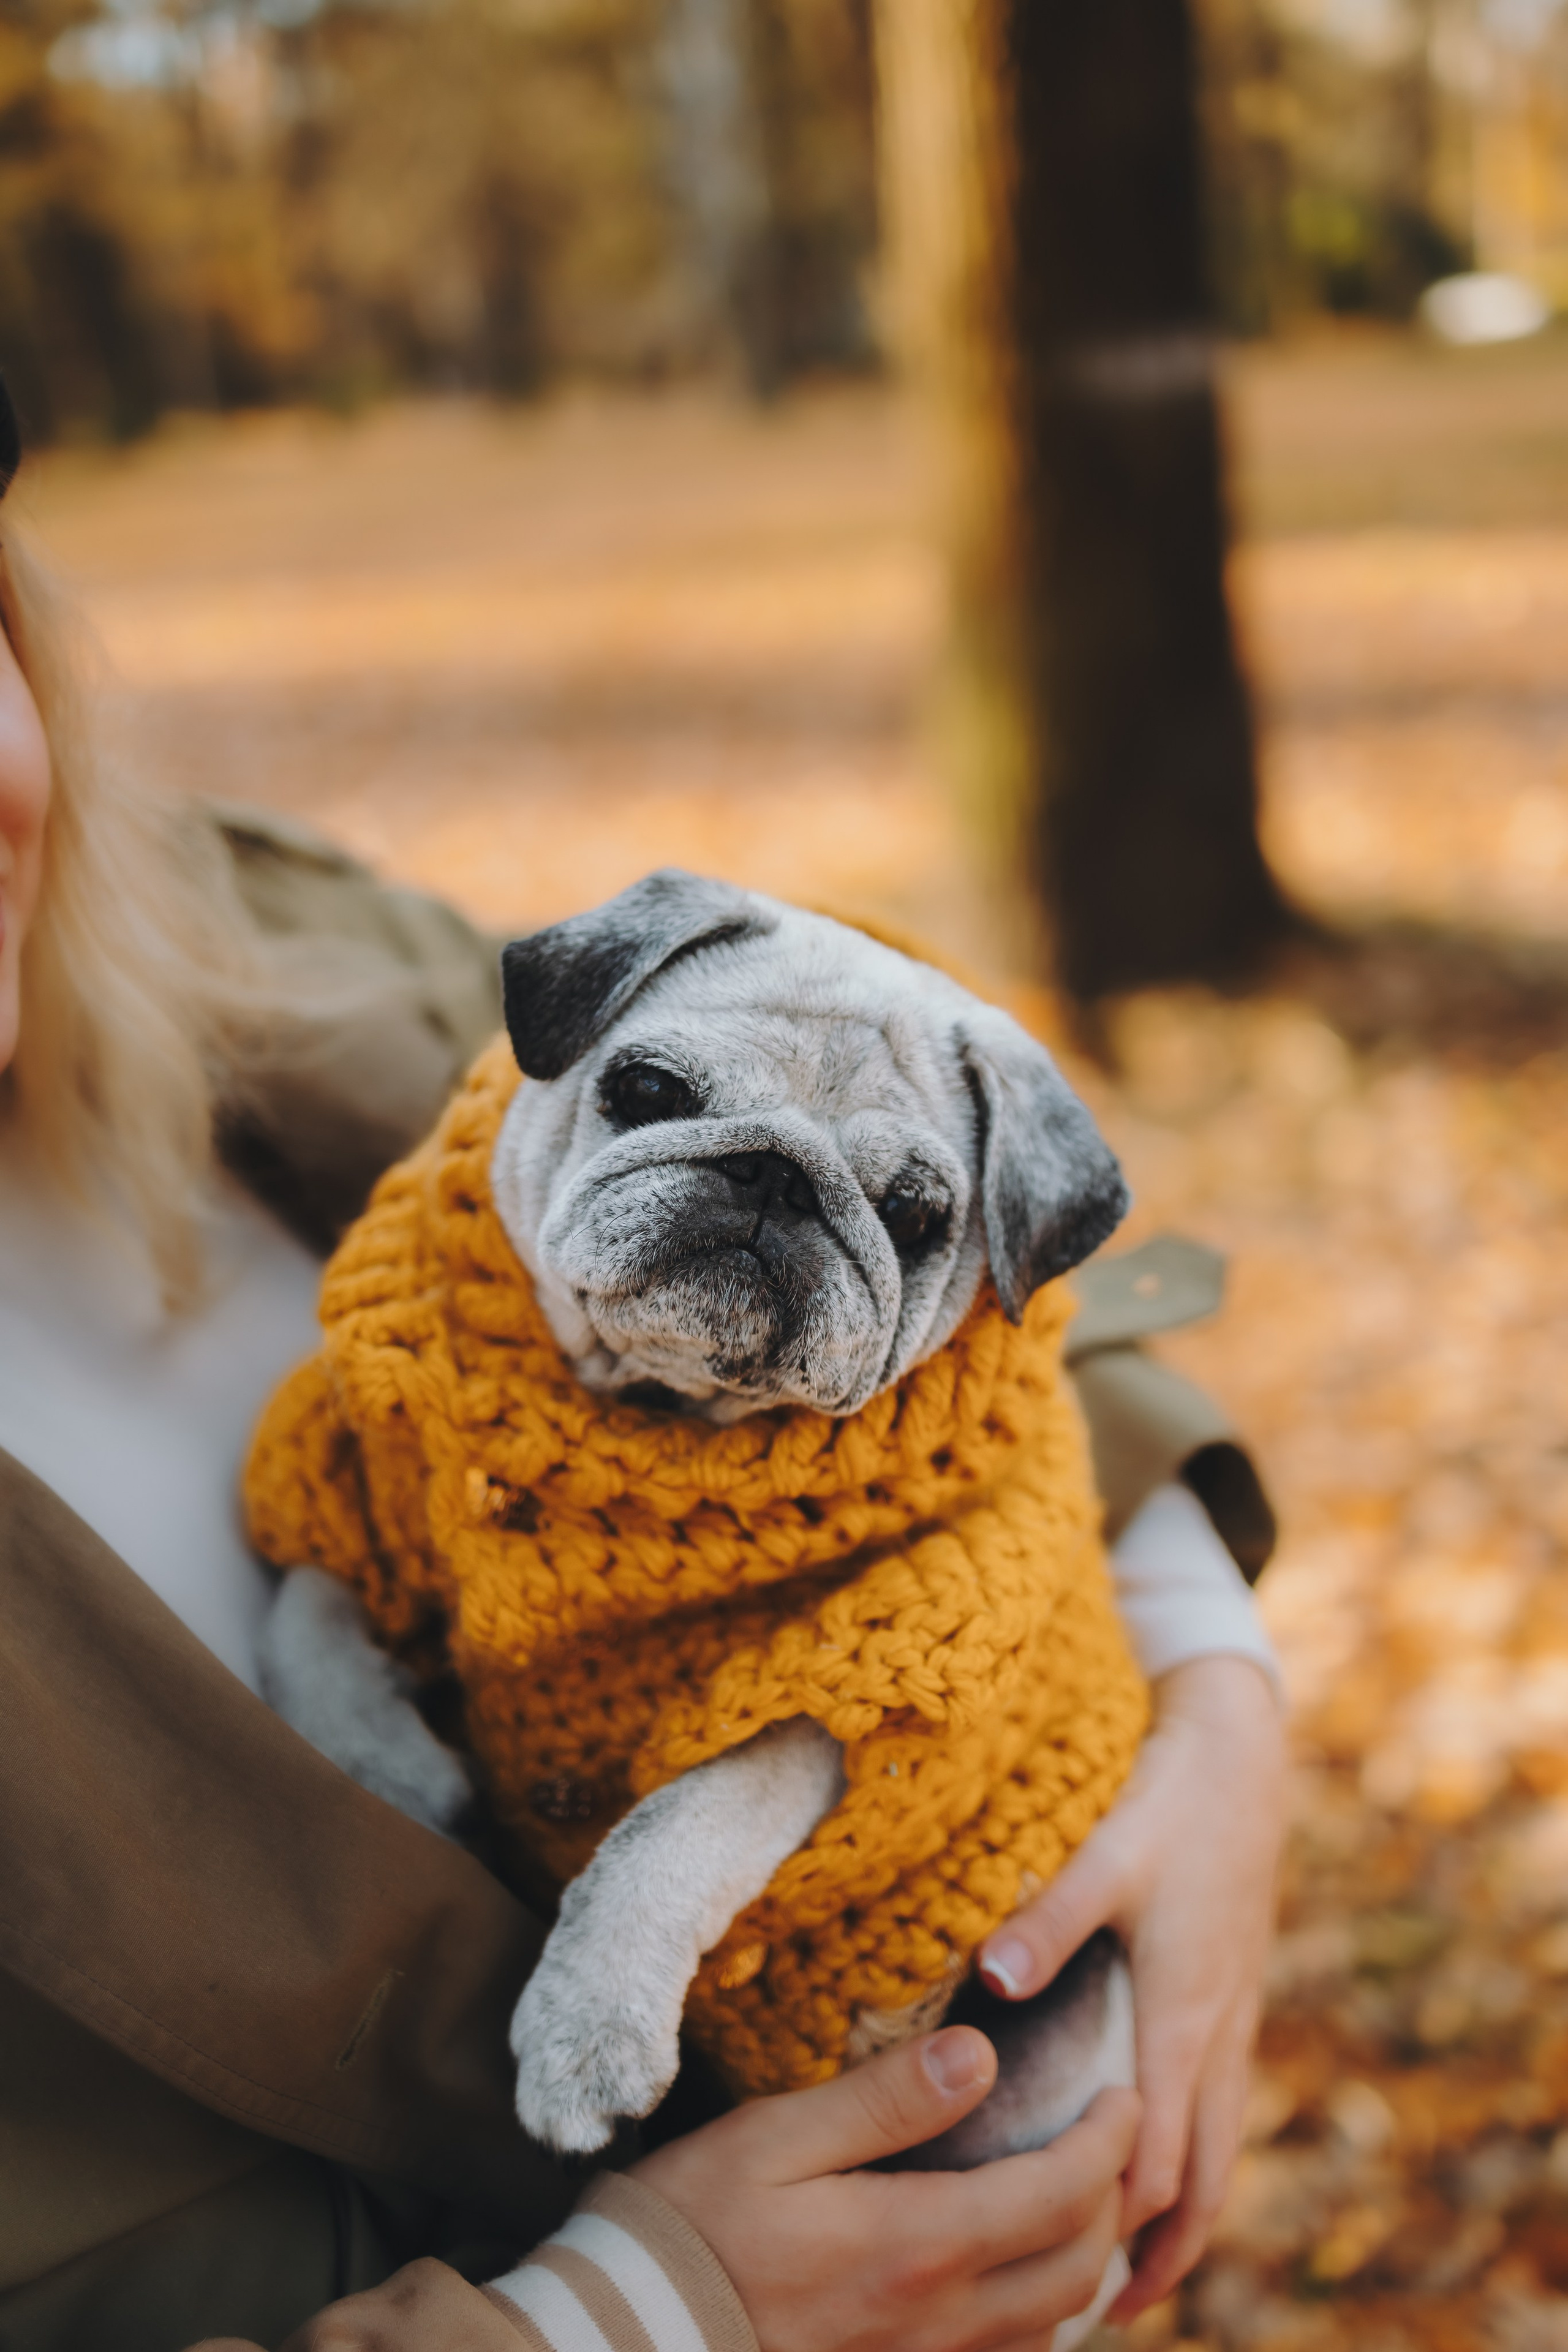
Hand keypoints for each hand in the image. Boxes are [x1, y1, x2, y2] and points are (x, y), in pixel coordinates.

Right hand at [632, 2026, 1139, 2351]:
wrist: (630, 2340)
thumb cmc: (692, 2225)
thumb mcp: (775, 2139)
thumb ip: (884, 2100)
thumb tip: (980, 2057)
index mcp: (915, 2246)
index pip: (1059, 2196)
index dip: (1110, 2143)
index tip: (1125, 2094)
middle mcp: (937, 2323)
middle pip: (1074, 2269)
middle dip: (1112, 2199)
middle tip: (1111, 2138)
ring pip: (1049, 2328)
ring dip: (1082, 2263)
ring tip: (1076, 2199)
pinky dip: (1035, 2318)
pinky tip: (1014, 2275)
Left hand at [977, 1655, 1284, 2320]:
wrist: (1244, 1764)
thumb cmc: (1172, 1809)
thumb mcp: (1110, 1854)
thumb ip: (1052, 1918)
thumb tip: (991, 1978)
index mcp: (1182, 2014)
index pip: (1155, 2152)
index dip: (1115, 2221)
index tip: (1064, 2275)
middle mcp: (1216, 2036)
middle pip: (1199, 2180)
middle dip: (1155, 2253)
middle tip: (1100, 2316)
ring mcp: (1234, 2025)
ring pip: (1220, 2156)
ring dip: (1181, 2222)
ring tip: (1135, 2282)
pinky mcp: (1234, 2006)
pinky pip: (1223, 2117)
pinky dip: (1199, 2170)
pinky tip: (1166, 2183)